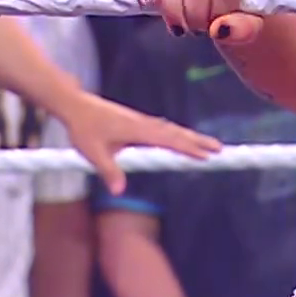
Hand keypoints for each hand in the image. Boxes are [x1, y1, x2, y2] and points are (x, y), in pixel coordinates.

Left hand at [50, 89, 220, 194]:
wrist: (75, 105)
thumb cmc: (83, 128)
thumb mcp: (93, 152)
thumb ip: (108, 170)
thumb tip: (119, 191)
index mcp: (137, 130)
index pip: (169, 141)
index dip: (188, 148)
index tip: (207, 155)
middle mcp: (144, 124)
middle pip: (177, 133)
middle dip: (199, 142)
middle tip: (220, 149)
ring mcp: (141, 122)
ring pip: (172, 130)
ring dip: (191, 137)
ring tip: (208, 144)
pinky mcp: (137, 121)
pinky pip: (163, 129)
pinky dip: (177, 134)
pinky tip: (180, 137)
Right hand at [137, 0, 264, 48]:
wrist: (231, 13)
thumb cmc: (243, 17)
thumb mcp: (251, 28)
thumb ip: (244, 28)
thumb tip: (221, 29)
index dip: (219, 12)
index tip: (221, 24)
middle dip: (197, 16)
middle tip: (203, 28)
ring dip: (174, 9)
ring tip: (186, 23)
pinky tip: (151, 3)